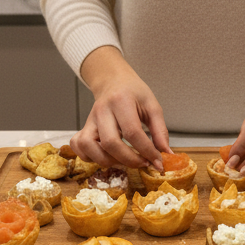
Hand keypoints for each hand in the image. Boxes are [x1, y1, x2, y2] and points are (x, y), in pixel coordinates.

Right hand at [75, 46, 169, 169]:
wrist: (114, 81)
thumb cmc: (134, 93)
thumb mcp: (152, 106)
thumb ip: (160, 131)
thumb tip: (166, 154)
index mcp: (121, 101)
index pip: (133, 132)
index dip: (147, 151)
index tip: (157, 162)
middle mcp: (102, 110)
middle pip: (110, 143)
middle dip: (129, 160)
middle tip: (143, 163)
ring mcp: (90, 119)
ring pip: (90, 147)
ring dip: (108, 161)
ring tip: (125, 161)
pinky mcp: (83, 127)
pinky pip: (78, 146)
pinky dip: (89, 156)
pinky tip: (106, 156)